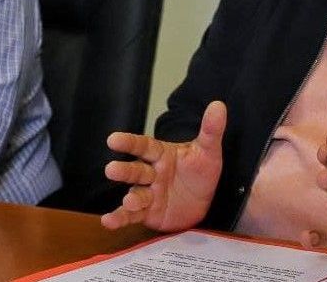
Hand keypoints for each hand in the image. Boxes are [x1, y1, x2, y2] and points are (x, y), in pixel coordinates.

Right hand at [101, 101, 225, 231]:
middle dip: (124, 171)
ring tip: (129, 202)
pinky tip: (108, 221)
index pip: (144, 146)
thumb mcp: (208, 151)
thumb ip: (210, 130)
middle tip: (111, 170)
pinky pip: (131, 215)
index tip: (113, 139)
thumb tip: (218, 105)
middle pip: (136, 171)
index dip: (129, 143)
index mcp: (161, 155)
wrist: (207, 201)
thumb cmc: (201, 171)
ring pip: (134, 195)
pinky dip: (119, 219)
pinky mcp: (147, 213)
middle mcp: (151, 173)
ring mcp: (148, 194)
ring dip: (129, 199)